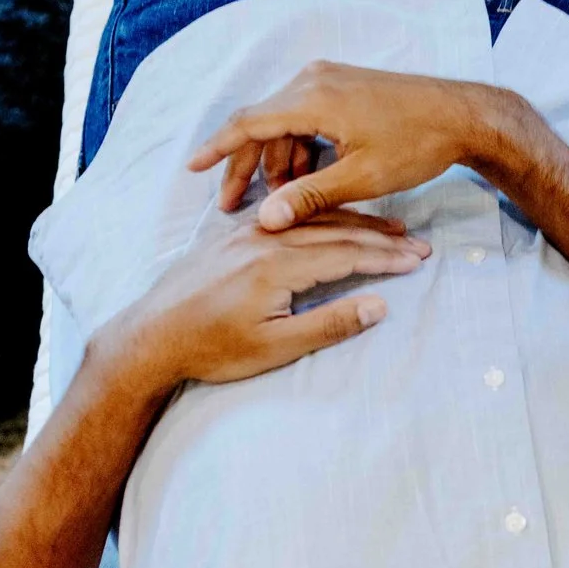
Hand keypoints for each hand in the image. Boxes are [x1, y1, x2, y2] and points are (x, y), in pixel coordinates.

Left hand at [94, 211, 427, 393]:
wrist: (150, 337)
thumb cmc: (212, 349)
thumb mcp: (276, 347)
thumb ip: (330, 324)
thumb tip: (378, 306)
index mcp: (276, 266)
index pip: (346, 255)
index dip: (386, 258)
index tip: (419, 261)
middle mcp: (262, 240)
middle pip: (334, 231)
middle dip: (380, 239)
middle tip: (417, 244)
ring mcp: (244, 235)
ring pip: (310, 220)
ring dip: (353, 224)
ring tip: (388, 229)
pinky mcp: (230, 237)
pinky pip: (283, 218)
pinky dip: (317, 218)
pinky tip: (332, 219)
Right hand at [187, 62, 516, 227]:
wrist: (464, 115)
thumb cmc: (417, 145)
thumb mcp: (361, 178)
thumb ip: (310, 197)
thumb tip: (266, 219)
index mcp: (311, 99)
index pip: (247, 124)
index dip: (217, 149)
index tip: (192, 169)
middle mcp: (312, 80)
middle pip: (262, 124)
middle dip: (247, 165)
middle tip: (233, 204)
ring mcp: (328, 79)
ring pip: (285, 122)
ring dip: (279, 160)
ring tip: (280, 201)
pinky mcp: (344, 86)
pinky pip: (307, 116)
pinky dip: (301, 147)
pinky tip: (307, 178)